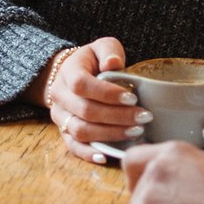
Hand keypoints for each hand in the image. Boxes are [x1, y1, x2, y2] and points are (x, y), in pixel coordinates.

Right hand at [41, 38, 149, 160]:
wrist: (70, 76)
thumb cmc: (92, 61)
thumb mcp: (101, 47)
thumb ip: (109, 51)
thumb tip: (114, 63)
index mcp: (68, 72)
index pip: (82, 84)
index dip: (107, 94)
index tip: (133, 98)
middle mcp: (59, 95)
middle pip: (85, 111)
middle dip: (117, 117)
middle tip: (143, 117)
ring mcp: (60, 116)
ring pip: (80, 131)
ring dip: (109, 134)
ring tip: (135, 131)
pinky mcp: (63, 132)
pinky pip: (73, 147)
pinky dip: (88, 154)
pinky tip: (107, 156)